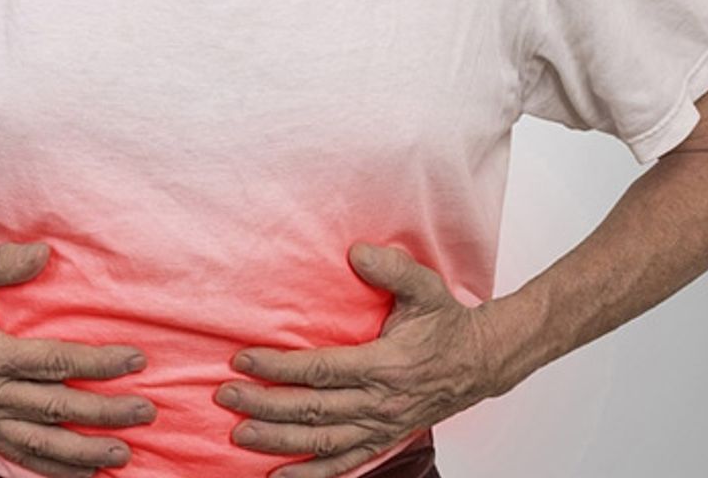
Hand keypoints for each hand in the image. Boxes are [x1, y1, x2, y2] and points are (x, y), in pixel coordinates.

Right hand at [0, 242, 156, 477]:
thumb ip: (4, 262)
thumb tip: (45, 253)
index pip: (54, 362)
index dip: (99, 363)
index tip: (135, 360)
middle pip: (55, 408)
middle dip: (104, 414)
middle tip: (144, 412)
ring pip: (38, 444)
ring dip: (82, 453)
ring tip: (122, 454)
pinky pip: (15, 454)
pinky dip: (49, 469)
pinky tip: (79, 474)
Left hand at [214, 242, 503, 477]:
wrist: (481, 361)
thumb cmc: (447, 323)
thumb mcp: (426, 288)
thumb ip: (392, 268)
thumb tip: (357, 253)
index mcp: (386, 364)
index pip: (321, 370)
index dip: (279, 367)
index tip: (243, 359)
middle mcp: (381, 402)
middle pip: (313, 409)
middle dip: (265, 404)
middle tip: (226, 396)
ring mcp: (382, 425)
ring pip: (322, 442)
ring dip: (278, 441)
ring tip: (240, 434)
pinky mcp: (384, 438)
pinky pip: (345, 463)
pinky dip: (312, 474)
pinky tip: (280, 476)